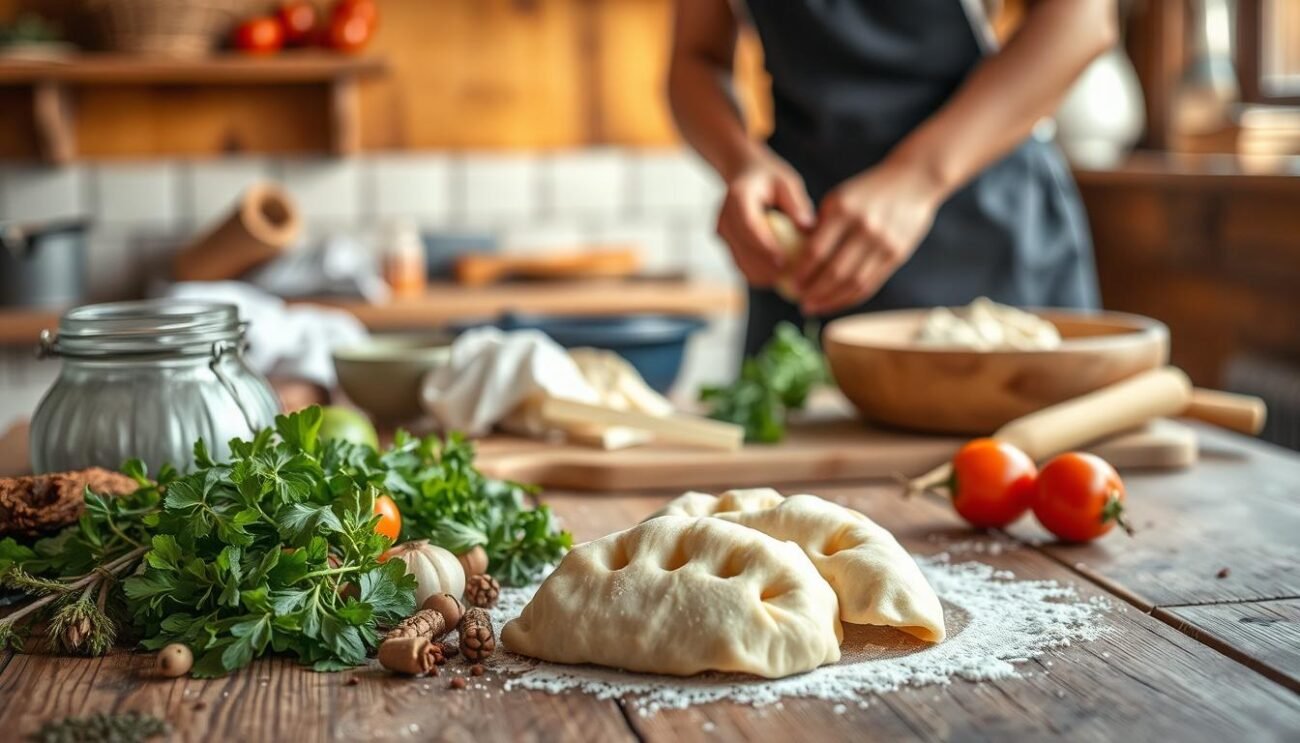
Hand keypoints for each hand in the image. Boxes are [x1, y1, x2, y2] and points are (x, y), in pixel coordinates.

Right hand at [715, 151, 813, 286]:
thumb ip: (796, 203)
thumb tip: (809, 228)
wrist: (743, 174)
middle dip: (765, 268)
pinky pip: (741, 265)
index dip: (763, 247)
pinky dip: (758, 274)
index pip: (748, 226)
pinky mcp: (726, 244)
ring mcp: (722, 233)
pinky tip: (779, 279)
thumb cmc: (770, 178)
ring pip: (739, 263)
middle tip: (791, 280)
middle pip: (742, 250)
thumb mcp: (786, 182)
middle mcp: (724, 217)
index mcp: (737, 197)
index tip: (783, 261)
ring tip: (788, 282)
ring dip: (762, 275)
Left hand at [794, 161, 943, 314]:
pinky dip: (850, 298)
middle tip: (800, 301)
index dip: (802, 272)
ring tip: (814, 307)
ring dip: (831, 300)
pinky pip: (870, 284)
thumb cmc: (868, 191)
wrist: (913, 181)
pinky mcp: (896, 256)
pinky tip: (836, 302)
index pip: (816, 251)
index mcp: (844, 211)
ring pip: (853, 283)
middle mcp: (864, 228)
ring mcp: (883, 244)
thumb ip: (821, 225)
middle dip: (814, 291)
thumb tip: (797, 257)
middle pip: (835, 272)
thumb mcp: (839, 197)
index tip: (790, 283)